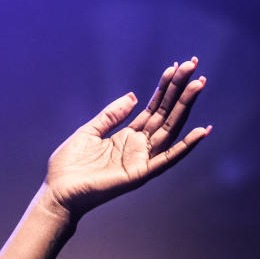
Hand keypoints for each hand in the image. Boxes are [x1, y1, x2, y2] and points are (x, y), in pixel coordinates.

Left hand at [44, 57, 209, 217]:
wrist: (58, 192)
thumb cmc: (70, 166)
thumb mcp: (89, 131)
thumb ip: (111, 115)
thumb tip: (134, 95)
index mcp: (127, 136)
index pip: (153, 108)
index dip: (166, 88)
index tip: (178, 67)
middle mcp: (139, 147)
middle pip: (165, 114)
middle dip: (180, 90)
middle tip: (195, 66)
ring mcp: (142, 160)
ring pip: (170, 129)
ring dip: (185, 107)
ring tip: (199, 84)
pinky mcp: (140, 174)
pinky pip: (167, 159)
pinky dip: (185, 146)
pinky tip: (201, 131)